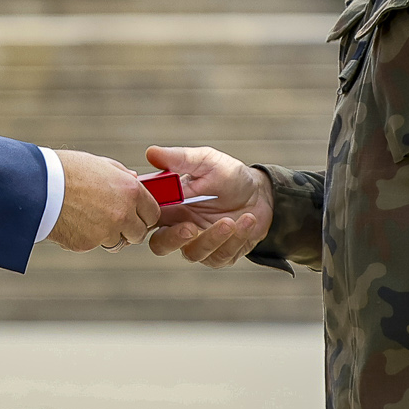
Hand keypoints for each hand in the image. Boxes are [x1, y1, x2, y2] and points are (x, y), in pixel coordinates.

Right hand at [47, 150, 160, 251]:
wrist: (37, 186)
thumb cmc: (66, 170)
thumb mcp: (98, 164)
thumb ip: (120, 174)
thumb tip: (134, 179)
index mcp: (130, 191)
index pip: (153, 213)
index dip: (144, 215)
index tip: (136, 214)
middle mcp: (123, 213)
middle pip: (139, 233)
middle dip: (129, 230)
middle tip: (114, 221)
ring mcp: (106, 231)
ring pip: (117, 242)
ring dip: (108, 235)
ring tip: (87, 218)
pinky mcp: (88, 244)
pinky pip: (94, 244)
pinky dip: (86, 237)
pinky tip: (72, 222)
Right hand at [144, 145, 272, 266]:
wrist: (262, 193)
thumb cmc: (229, 176)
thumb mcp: (206, 161)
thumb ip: (179, 159)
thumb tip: (151, 153)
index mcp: (171, 205)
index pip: (148, 216)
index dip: (147, 217)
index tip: (162, 207)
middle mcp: (181, 226)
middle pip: (160, 245)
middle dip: (173, 240)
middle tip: (190, 228)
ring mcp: (200, 243)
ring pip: (193, 253)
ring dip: (213, 238)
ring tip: (231, 220)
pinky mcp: (220, 254)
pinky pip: (220, 256)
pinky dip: (236, 239)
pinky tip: (247, 220)